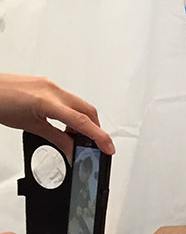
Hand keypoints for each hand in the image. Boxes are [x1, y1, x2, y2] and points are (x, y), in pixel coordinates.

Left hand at [0, 74, 114, 156]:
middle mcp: (52, 89)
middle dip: (95, 129)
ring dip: (84, 121)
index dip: (99, 137)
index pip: (82, 121)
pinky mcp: (46, 83)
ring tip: (75, 137)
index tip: (108, 148)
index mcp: (47, 101)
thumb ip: (56, 139)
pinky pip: (68, 98)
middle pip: (88, 111)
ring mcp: (50, 85)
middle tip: (95, 146)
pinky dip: (72, 112)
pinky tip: (66, 122)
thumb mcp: (30, 126)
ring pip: (79, 104)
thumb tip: (72, 150)